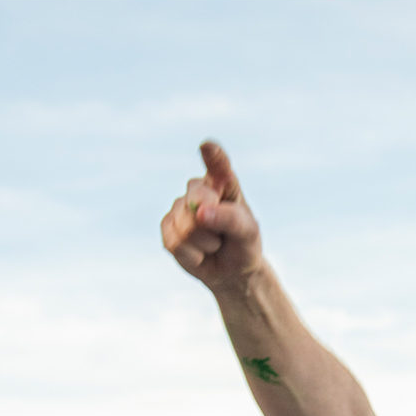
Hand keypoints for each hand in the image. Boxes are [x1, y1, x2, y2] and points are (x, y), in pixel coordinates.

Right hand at [160, 141, 263, 292]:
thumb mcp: (248, 232)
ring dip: (204, 245)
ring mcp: (180, 206)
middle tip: (224, 235)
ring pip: (186, 228)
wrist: (231, 268)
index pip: (218, 164)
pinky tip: (199, 252)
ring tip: (214, 244)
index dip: (212, 156)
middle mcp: (199, 188)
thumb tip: (200, 212)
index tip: (207, 147)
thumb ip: (229, 219)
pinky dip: (191, 256)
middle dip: (213, 226)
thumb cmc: (243, 243)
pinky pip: (174, 243)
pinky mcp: (167, 226)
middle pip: (197, 203)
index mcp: (223, 181)